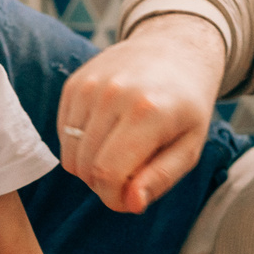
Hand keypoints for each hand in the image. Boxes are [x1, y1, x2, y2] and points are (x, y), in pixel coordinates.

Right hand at [56, 15, 228, 211]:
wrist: (174, 49)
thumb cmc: (187, 105)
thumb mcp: (190, 146)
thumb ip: (160, 178)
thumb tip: (130, 204)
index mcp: (147, 113)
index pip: (108, 175)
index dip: (114, 199)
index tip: (130, 199)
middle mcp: (112, 95)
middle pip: (86, 168)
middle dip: (104, 185)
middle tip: (129, 175)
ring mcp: (89, 86)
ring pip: (70, 155)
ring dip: (90, 166)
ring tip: (119, 153)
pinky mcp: (74, 83)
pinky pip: (63, 134)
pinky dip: (81, 145)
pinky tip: (107, 132)